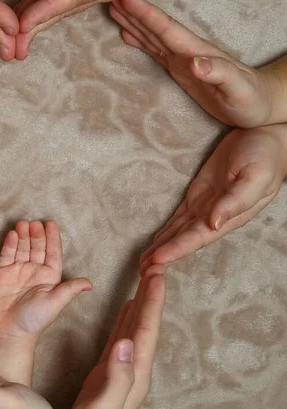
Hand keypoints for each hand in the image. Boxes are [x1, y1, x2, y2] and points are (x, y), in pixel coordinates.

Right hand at [0, 220, 91, 345]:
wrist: (8, 332)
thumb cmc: (34, 320)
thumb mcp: (55, 303)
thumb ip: (70, 289)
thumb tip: (90, 283)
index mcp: (49, 276)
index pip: (52, 252)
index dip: (52, 238)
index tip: (51, 223)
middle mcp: (34, 270)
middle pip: (37, 247)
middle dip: (36, 234)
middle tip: (34, 223)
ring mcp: (18, 270)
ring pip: (21, 248)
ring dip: (22, 235)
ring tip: (22, 224)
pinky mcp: (2, 272)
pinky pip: (7, 255)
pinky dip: (9, 244)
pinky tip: (11, 234)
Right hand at [59, 270, 165, 408]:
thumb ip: (116, 378)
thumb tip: (127, 342)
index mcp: (134, 375)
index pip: (147, 331)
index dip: (153, 301)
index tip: (158, 273)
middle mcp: (133, 370)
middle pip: (146, 324)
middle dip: (152, 294)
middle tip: (155, 264)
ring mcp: (123, 372)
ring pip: (136, 328)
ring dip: (142, 302)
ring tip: (145, 278)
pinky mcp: (110, 374)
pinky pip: (123, 337)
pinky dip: (127, 319)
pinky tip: (127, 310)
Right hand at [110, 0, 282, 127]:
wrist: (261, 103)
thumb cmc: (252, 99)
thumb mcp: (238, 89)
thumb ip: (218, 74)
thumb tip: (195, 62)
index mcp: (197, 52)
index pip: (167, 29)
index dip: (146, 14)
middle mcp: (188, 51)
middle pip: (156, 28)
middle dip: (134, 13)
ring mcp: (183, 59)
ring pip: (153, 36)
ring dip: (133, 23)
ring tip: (113, 11)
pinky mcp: (181, 70)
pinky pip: (155, 52)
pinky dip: (140, 41)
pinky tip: (129, 36)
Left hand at [141, 126, 286, 273]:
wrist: (265, 137)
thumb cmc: (265, 157)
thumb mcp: (255, 177)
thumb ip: (235, 201)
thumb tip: (215, 223)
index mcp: (230, 217)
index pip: (198, 238)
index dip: (177, 249)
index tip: (157, 260)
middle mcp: (215, 217)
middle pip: (184, 240)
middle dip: (164, 255)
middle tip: (142, 271)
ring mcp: (205, 207)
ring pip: (178, 232)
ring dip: (161, 248)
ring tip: (142, 264)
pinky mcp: (198, 195)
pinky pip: (179, 217)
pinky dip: (166, 231)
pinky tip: (155, 244)